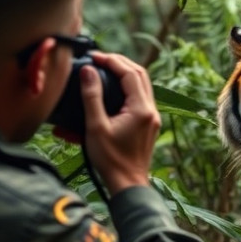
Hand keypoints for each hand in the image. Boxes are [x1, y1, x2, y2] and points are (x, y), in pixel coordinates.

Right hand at [79, 52, 160, 194]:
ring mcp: (152, 118)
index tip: (94, 56)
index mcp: (141, 109)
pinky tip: (113, 88)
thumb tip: (88, 71)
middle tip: (100, 58)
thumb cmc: (110, 160)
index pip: (130, 73)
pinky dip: (128, 88)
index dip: (112, 61)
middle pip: (140, 74)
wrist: (127, 184)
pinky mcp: (148, 125)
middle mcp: (151, 111)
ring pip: (142, 85)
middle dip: (120, 62)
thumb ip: (92, 96)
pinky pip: (140, 98)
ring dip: (125, 74)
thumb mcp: (95, 127)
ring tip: (106, 68)